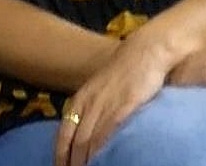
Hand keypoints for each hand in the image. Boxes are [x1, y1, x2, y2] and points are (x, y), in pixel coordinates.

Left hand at [53, 39, 171, 165]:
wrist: (145, 51)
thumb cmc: (126, 71)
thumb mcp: (102, 89)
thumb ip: (94, 108)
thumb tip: (89, 132)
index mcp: (81, 98)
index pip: (64, 133)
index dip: (60, 153)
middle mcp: (89, 102)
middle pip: (74, 141)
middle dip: (71, 162)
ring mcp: (104, 105)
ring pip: (87, 140)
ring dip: (84, 161)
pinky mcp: (123, 107)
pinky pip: (107, 133)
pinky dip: (100, 150)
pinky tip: (100, 160)